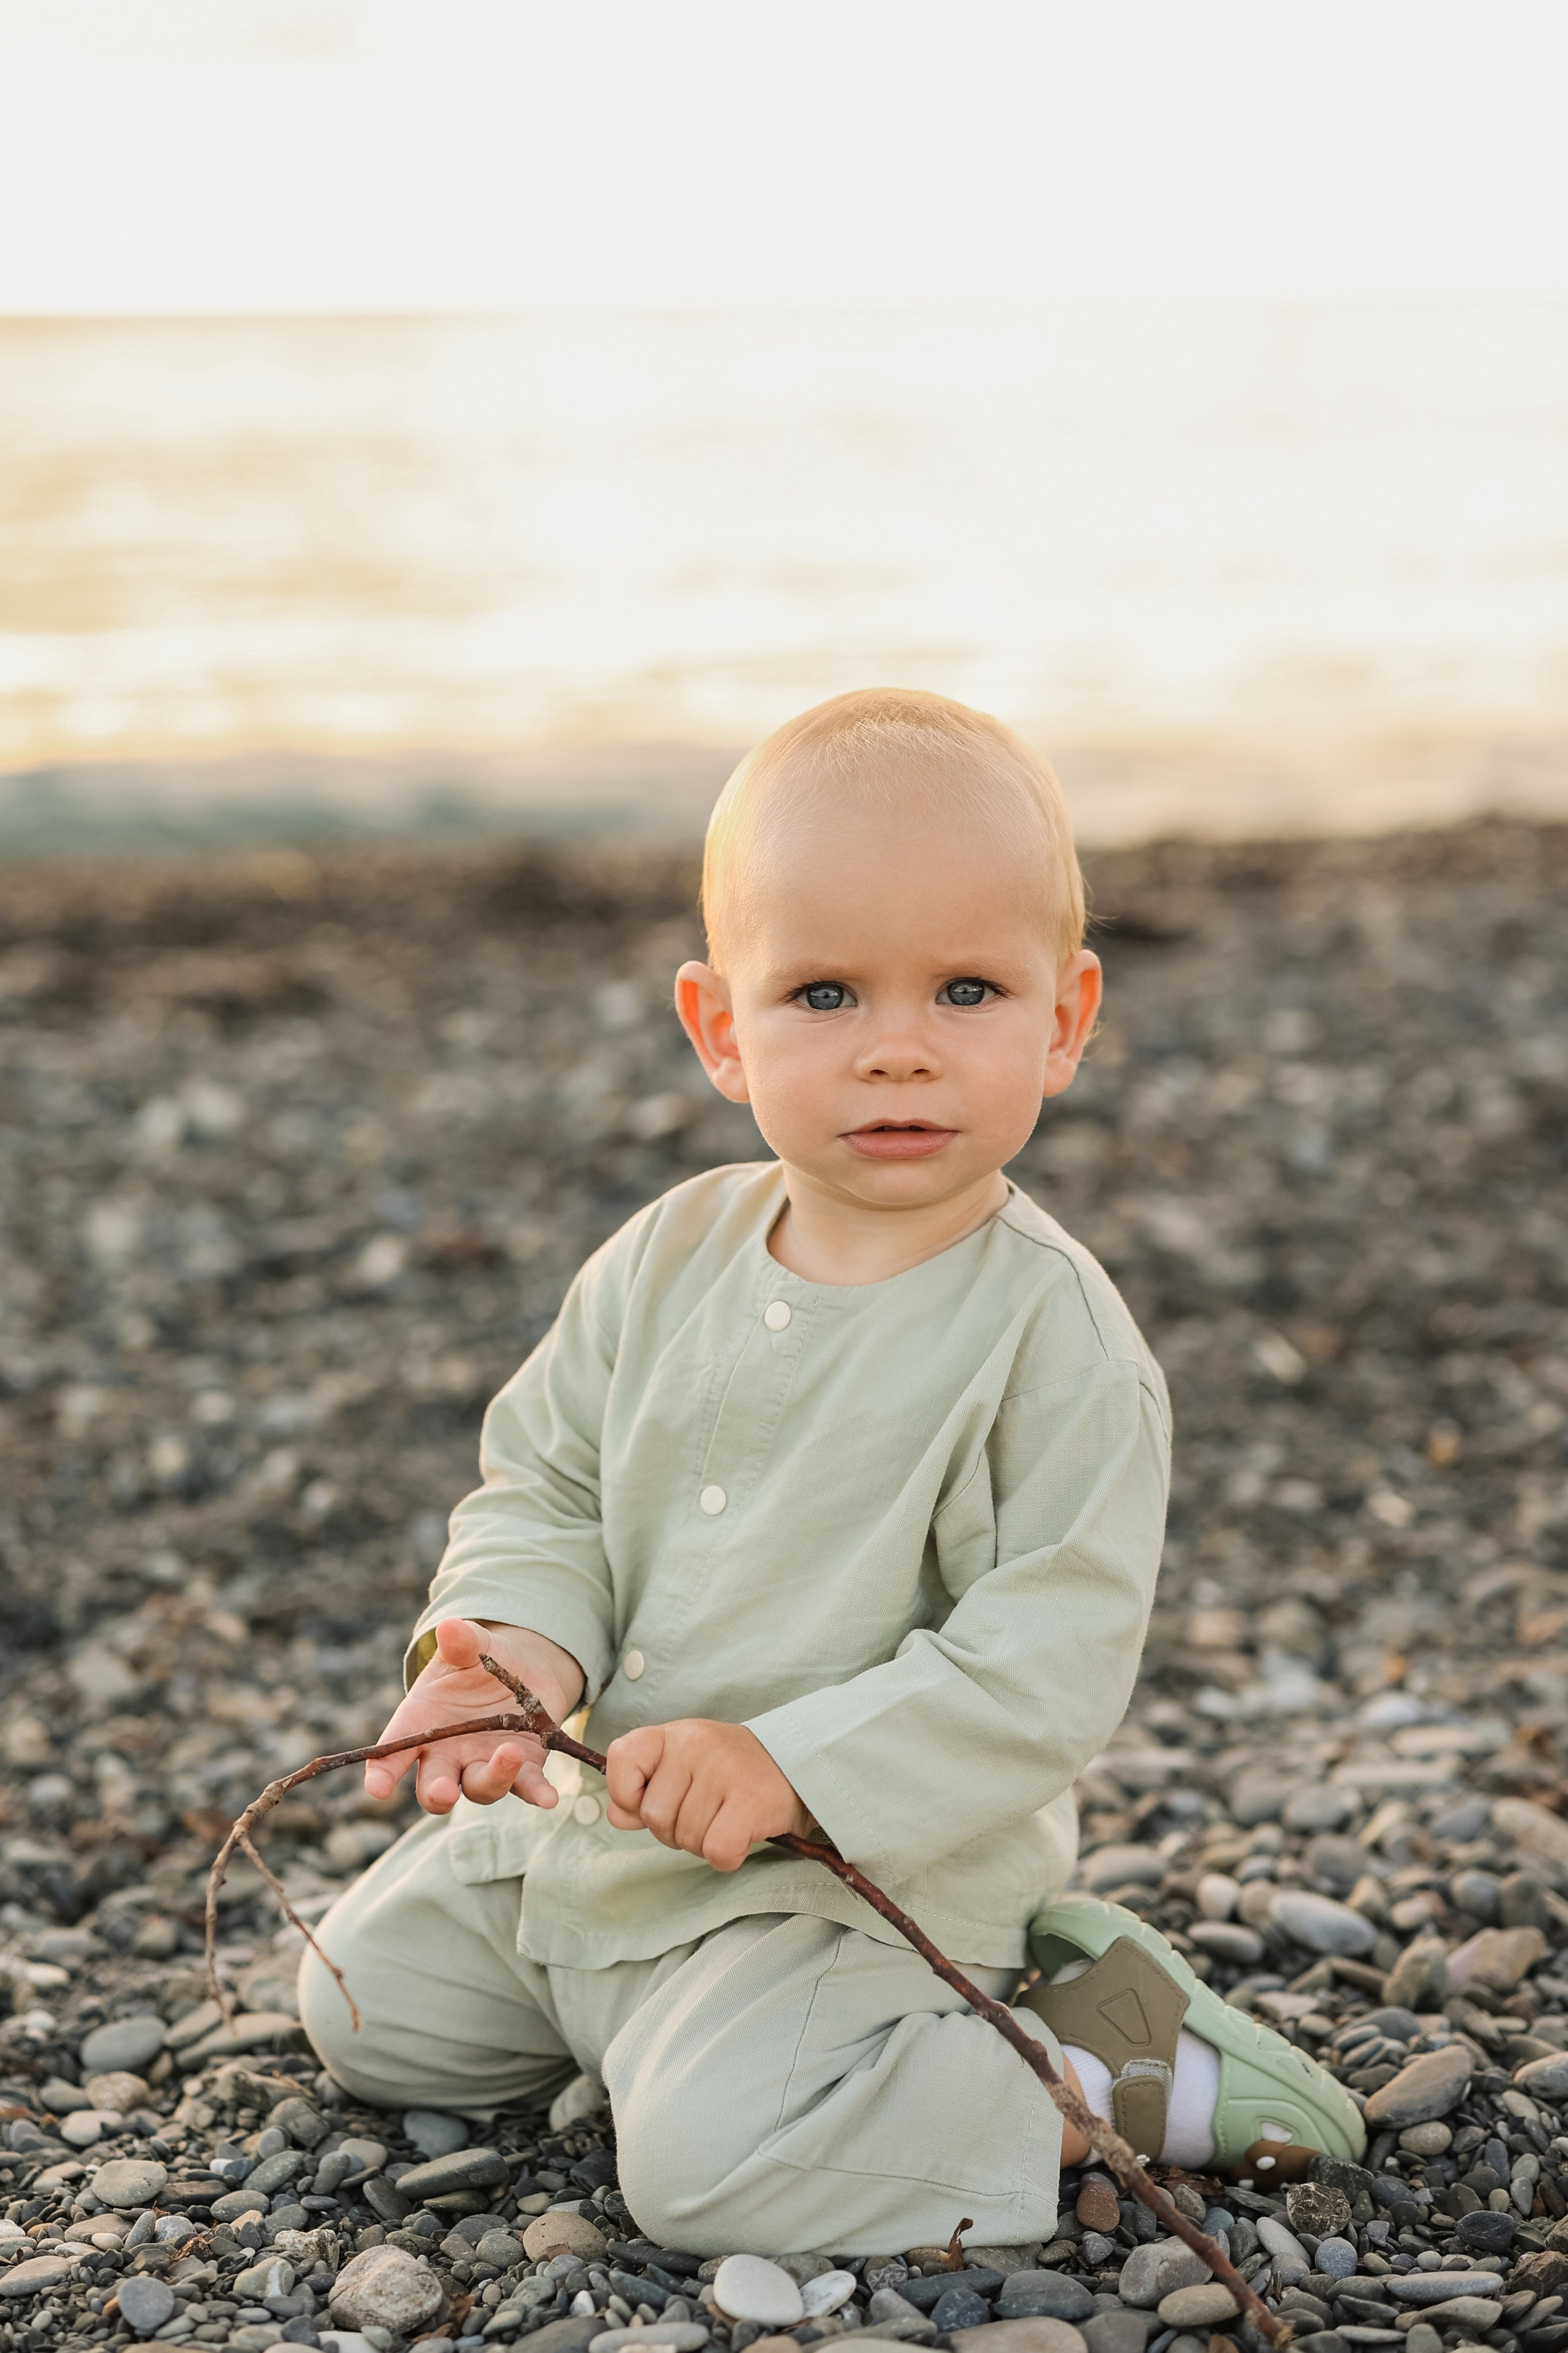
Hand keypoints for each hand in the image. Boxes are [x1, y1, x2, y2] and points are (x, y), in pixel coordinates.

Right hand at [365, 1617, 583, 1813]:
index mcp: (420, 1725)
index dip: (382, 1773)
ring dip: (494, 1776)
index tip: (376, 1788)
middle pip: (434, 1786)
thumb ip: (460, 1642)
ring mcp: (483, 1766)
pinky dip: (537, 1793)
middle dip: (437, 1792)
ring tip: (511, 1753)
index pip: (393, 1753)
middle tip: (443, 1793)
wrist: (522, 1670)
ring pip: (481, 1787)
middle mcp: (447, 1756)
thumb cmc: (479, 1660)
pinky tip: (548, 1798)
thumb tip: (449, 1627)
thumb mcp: (468, 1647)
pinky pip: (527, 1785)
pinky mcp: (523, 1769)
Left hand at [604, 1719, 809, 1871]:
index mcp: (673, 1735)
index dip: (626, 1792)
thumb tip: (617, 1815)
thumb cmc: (732, 1772)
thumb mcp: (683, 1767)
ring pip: (685, 1838)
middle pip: (654, 1816)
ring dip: (702, 1843)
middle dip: (674, 1830)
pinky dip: (727, 1856)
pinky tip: (741, 1836)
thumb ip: (644, 1790)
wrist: (800, 1766)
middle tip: (706, 1813)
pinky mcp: (751, 1801)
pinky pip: (716, 1850)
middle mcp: (695, 1745)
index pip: (621, 1757)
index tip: (649, 1799)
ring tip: (726, 1819)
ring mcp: (723, 1770)